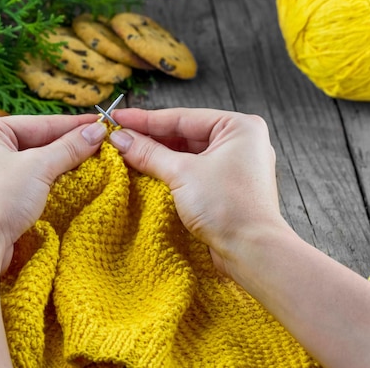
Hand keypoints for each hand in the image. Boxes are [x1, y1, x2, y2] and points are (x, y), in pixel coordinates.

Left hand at [0, 114, 105, 271]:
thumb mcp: (40, 167)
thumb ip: (70, 148)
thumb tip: (97, 131)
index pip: (40, 123)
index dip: (74, 124)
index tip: (100, 122)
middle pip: (37, 141)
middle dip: (69, 144)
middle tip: (101, 141)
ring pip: (34, 161)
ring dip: (61, 162)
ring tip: (91, 158)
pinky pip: (28, 179)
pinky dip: (49, 178)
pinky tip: (69, 178)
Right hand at [109, 108, 287, 274]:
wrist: (252, 251)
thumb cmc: (229, 208)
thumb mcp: (182, 173)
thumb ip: (148, 153)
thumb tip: (120, 138)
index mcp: (239, 127)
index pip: (182, 117)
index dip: (145, 118)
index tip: (118, 117)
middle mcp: (240, 142)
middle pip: (184, 134)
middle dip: (150, 138)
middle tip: (117, 137)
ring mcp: (234, 166)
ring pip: (187, 154)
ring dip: (157, 156)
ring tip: (125, 153)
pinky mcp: (226, 188)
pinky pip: (192, 172)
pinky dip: (170, 172)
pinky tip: (145, 172)